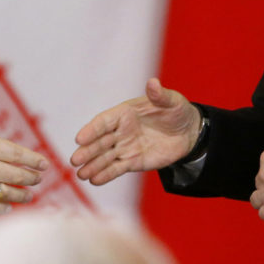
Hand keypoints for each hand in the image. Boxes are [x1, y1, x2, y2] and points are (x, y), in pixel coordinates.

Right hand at [0, 90, 48, 213]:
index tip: (44, 165)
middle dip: (32, 178)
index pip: (18, 154)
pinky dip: (2, 208)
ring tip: (30, 196)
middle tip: (39, 179)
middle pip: (18, 174)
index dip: (34, 160)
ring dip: (22, 195)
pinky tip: (8, 207)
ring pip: (8, 192)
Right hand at [70, 78, 200, 184]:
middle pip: (99, 142)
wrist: (189, 132)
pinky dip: (106, 174)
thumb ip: (160, 95)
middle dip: (87, 151)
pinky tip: (94, 180)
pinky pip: (117, 168)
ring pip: (105, 157)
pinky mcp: (133, 162)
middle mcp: (121, 130)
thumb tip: (153, 83)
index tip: (79, 138)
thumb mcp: (172, 101)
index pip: (104, 122)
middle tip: (74, 160)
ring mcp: (125, 147)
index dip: (91, 130)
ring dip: (92, 165)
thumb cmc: (177, 111)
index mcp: (125, 113)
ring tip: (81, 175)